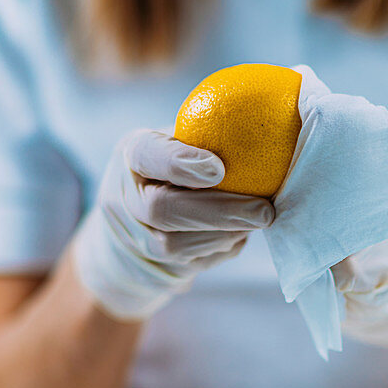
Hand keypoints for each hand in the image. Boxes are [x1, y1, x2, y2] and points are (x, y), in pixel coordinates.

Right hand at [73, 129, 274, 319]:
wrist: (135, 222)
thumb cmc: (172, 165)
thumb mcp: (177, 139)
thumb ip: (204, 136)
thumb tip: (258, 121)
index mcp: (131, 155)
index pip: (146, 154)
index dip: (179, 162)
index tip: (219, 168)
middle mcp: (124, 197)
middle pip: (161, 209)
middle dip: (218, 212)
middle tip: (263, 210)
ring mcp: (136, 237)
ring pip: (178, 245)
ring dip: (226, 233)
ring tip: (260, 219)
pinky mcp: (155, 265)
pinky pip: (194, 262)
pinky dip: (223, 246)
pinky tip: (242, 231)